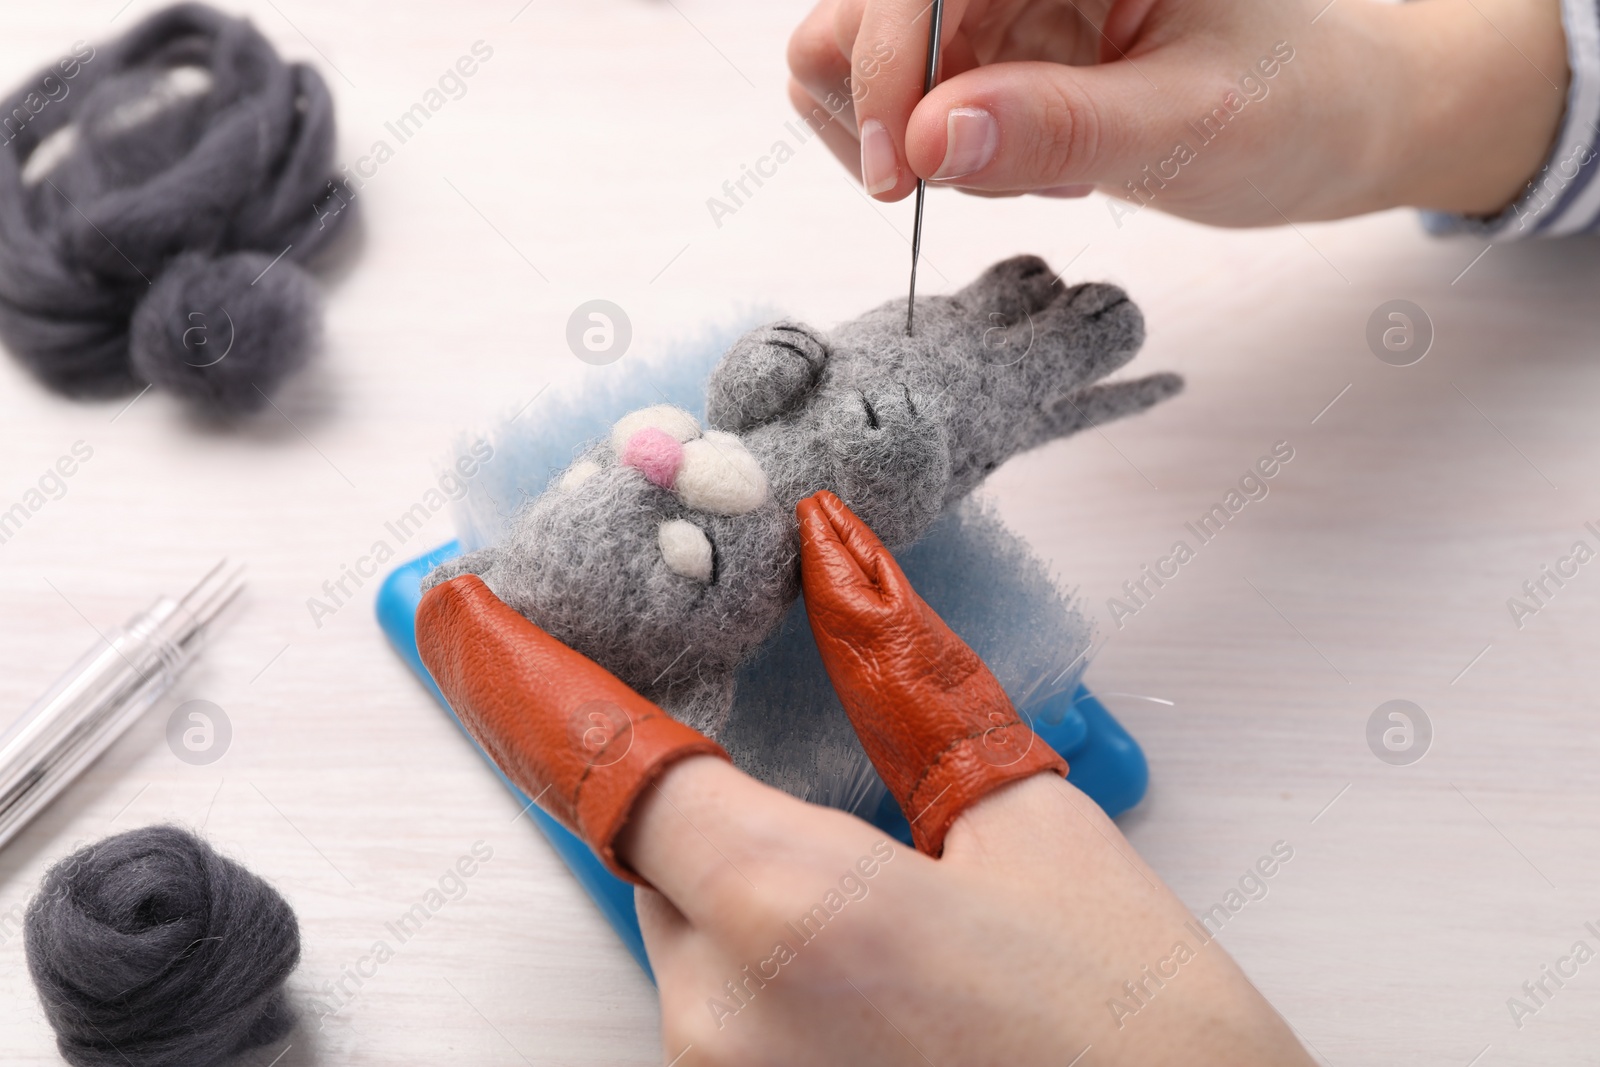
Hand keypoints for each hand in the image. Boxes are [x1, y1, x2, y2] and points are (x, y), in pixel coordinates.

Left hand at [416, 496, 1313, 1065]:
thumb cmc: (1146, 1043)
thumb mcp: (1036, 829)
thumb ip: (909, 680)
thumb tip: (840, 560)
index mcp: (793, 913)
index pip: (611, 765)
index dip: (529, 680)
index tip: (466, 616)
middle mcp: (722, 1021)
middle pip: (654, 854)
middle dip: (712, 798)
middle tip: (803, 763)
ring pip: (690, 938)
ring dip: (749, 886)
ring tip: (892, 900)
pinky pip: (723, 1015)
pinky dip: (769, 962)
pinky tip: (884, 971)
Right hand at [788, 0, 1566, 222]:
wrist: (1335, 120)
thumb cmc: (1297, 105)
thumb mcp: (1191, 126)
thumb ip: (1060, 129)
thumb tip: (927, 141)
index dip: (888, 61)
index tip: (900, 171)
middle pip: (859, 9)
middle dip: (887, 107)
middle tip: (954, 183)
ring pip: (856, 55)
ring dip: (908, 135)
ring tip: (1026, 171)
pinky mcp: (990, 45)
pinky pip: (902, 100)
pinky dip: (936, 153)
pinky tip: (1028, 165)